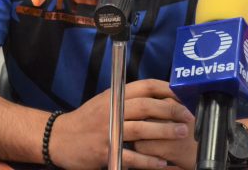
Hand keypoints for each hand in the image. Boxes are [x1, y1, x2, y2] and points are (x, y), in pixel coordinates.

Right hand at [49, 79, 193, 168]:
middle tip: (188, 116)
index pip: (145, 86)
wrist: (59, 138)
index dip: (166, 88)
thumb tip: (158, 99)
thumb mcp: (105, 102)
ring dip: (165, 132)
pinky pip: (132, 157)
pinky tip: (163, 163)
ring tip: (182, 134)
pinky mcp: (105, 152)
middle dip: (171, 110)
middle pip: (147, 106)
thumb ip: (127, 99)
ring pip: (142, 129)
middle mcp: (112, 110)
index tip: (183, 95)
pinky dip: (149, 160)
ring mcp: (108, 131)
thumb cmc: (86, 120)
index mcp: (114, 96)